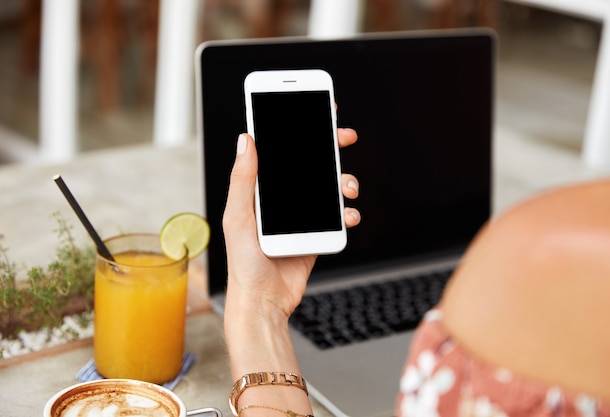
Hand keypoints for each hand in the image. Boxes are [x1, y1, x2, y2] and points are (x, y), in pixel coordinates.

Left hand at [223, 128, 359, 318]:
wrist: (263, 302)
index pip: (280, 151)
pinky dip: (347, 213)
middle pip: (309, 164)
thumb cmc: (243, 263)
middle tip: (344, 136)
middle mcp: (282, 199)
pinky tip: (348, 215)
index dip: (296, 128)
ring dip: (343, 181)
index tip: (314, 110)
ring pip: (328, 187)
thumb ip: (244, 179)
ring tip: (348, 187)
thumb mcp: (239, 216)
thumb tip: (246, 139)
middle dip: (329, 147)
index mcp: (260, 190)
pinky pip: (336, 216)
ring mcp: (300, 217)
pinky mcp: (316, 234)